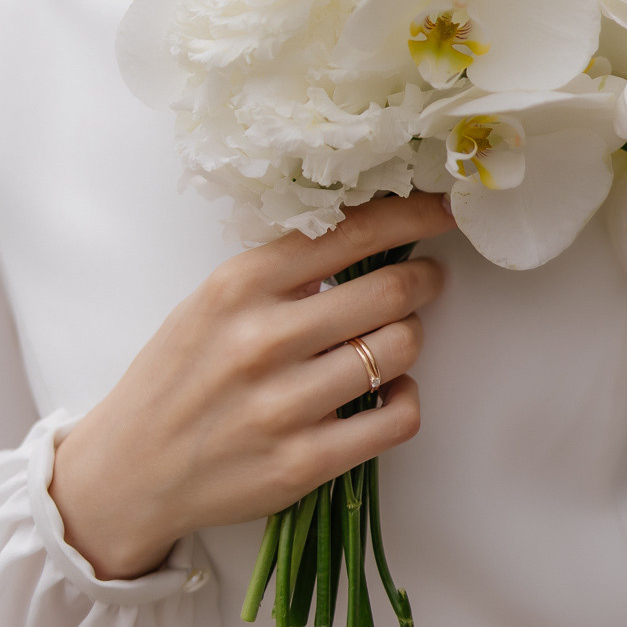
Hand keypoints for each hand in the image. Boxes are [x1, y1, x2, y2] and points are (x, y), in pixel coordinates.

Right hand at [49, 192, 452, 579]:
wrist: (128, 471)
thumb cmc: (180, 373)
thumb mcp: (215, 299)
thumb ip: (285, 267)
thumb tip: (370, 231)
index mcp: (241, 284)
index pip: (352, 232)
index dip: (412, 216)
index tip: (443, 210)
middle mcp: (263, 339)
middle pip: (390, 289)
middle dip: (424, 279)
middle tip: (427, 279)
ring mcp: (284, 405)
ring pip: (400, 349)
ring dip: (412, 337)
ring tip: (393, 338)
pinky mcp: (303, 464)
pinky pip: (397, 418)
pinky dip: (407, 398)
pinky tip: (389, 391)